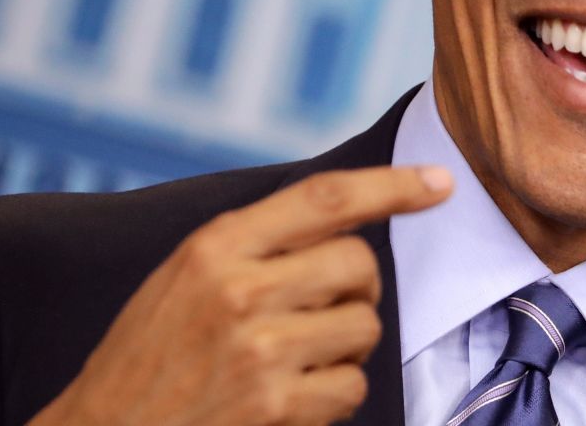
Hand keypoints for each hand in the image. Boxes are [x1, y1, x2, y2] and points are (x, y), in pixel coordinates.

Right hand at [28, 165, 452, 425]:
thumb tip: (347, 220)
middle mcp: (239, 290)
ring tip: (292, 359)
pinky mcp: (276, 407)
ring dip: (344, 344)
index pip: (325, 199)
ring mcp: (260, 352)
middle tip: (319, 309)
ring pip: (364, 325)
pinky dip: (333, 393)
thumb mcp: (182, 279)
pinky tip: (289, 397)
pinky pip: (351, 385)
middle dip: (356, 286)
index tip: (438, 182)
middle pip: (358, 263)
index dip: (392, 185)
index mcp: (213, 247)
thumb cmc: (147, 358)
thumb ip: (254, 245)